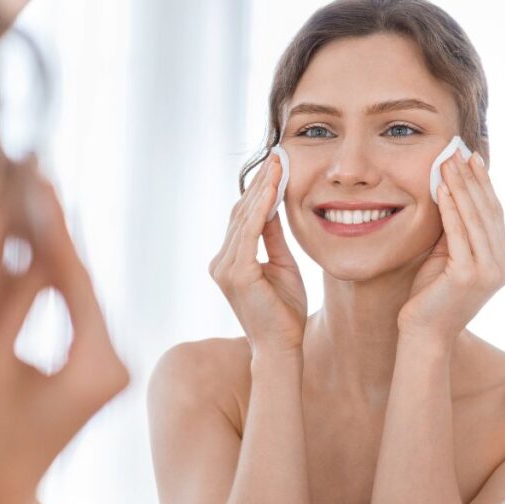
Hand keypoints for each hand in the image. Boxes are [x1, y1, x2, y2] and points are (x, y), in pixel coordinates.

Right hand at [0, 175, 128, 503]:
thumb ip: (15, 306)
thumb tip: (33, 249)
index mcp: (98, 367)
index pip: (77, 283)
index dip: (54, 232)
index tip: (39, 186)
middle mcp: (115, 365)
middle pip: (86, 284)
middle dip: (59, 232)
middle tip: (41, 178)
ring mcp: (109, 367)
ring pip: (83, 294)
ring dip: (59, 250)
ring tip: (39, 198)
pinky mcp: (97, 368)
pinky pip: (78, 311)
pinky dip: (59, 279)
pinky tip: (44, 244)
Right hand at [209, 153, 306, 352]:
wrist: (282, 347)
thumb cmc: (284, 313)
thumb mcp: (282, 266)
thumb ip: (274, 238)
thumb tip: (274, 208)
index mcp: (229, 262)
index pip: (242, 218)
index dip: (259, 191)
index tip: (277, 167)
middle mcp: (221, 262)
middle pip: (240, 213)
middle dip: (261, 183)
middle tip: (278, 155)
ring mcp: (225, 268)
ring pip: (243, 218)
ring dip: (263, 188)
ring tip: (279, 164)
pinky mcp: (236, 273)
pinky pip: (249, 232)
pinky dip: (261, 208)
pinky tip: (274, 189)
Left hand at [398, 151, 504, 343]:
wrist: (424, 334)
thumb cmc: (430, 297)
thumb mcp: (448, 257)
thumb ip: (456, 231)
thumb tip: (453, 191)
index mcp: (502, 262)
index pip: (494, 215)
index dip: (483, 185)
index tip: (472, 159)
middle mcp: (502, 266)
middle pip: (488, 212)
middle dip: (473, 179)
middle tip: (460, 151)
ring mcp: (488, 272)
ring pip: (475, 219)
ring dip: (462, 187)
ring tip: (450, 163)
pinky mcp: (468, 276)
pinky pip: (459, 234)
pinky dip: (452, 209)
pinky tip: (443, 189)